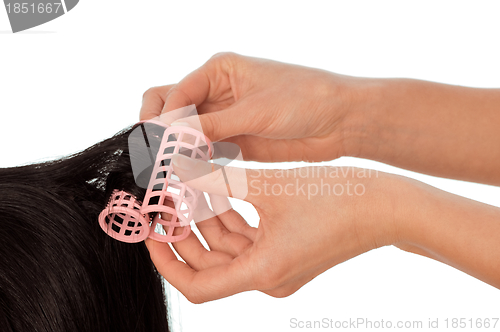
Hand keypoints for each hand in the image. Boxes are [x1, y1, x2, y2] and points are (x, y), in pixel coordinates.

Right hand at [140, 52, 372, 161]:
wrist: (338, 121)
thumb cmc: (304, 99)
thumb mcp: (254, 110)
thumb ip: (211, 125)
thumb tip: (170, 136)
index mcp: (219, 70)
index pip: (175, 92)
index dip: (164, 118)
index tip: (161, 144)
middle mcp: (217, 92)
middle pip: (171, 108)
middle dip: (160, 129)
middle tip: (156, 155)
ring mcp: (224, 118)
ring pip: (184, 133)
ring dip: (175, 150)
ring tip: (168, 171)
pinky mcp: (234, 141)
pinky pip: (203, 151)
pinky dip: (192, 162)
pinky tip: (188, 175)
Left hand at [145, 155, 413, 302]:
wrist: (388, 206)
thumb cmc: (338, 198)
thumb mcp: (272, 186)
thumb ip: (221, 181)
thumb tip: (181, 172)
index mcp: (262, 271)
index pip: (197, 285)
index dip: (166, 260)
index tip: (150, 230)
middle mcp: (268, 277)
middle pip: (209, 264)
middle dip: (183, 233)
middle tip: (164, 201)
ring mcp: (279, 266)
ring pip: (227, 249)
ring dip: (206, 221)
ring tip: (186, 188)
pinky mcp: (287, 251)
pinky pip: (247, 239)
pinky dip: (229, 218)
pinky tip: (216, 191)